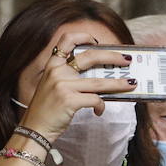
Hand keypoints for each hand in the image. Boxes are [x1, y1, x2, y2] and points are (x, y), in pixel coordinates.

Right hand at [19, 32, 134, 141]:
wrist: (34, 129)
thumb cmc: (46, 110)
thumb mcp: (52, 86)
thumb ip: (69, 77)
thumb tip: (99, 76)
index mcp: (52, 65)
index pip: (66, 40)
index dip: (83, 36)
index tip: (96, 41)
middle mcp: (57, 72)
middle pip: (90, 57)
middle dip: (112, 57)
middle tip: (127, 60)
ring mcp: (63, 86)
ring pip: (99, 82)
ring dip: (118, 83)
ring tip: (131, 83)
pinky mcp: (70, 101)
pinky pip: (94, 100)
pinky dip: (100, 106)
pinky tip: (99, 111)